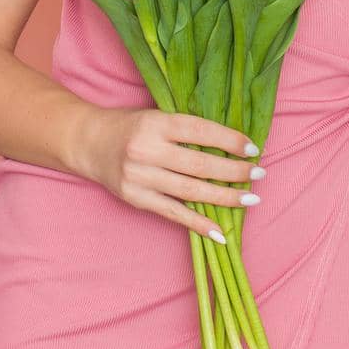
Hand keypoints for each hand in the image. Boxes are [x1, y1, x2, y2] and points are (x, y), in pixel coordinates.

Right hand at [76, 106, 264, 240]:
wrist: (89, 143)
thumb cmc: (130, 127)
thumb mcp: (156, 117)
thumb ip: (186, 130)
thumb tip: (232, 147)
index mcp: (156, 123)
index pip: (200, 131)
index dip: (230, 141)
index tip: (254, 149)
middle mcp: (147, 150)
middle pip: (199, 165)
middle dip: (234, 171)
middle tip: (259, 174)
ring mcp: (140, 177)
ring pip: (191, 190)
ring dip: (225, 197)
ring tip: (250, 198)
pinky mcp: (136, 198)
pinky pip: (173, 213)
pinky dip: (199, 224)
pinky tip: (221, 232)